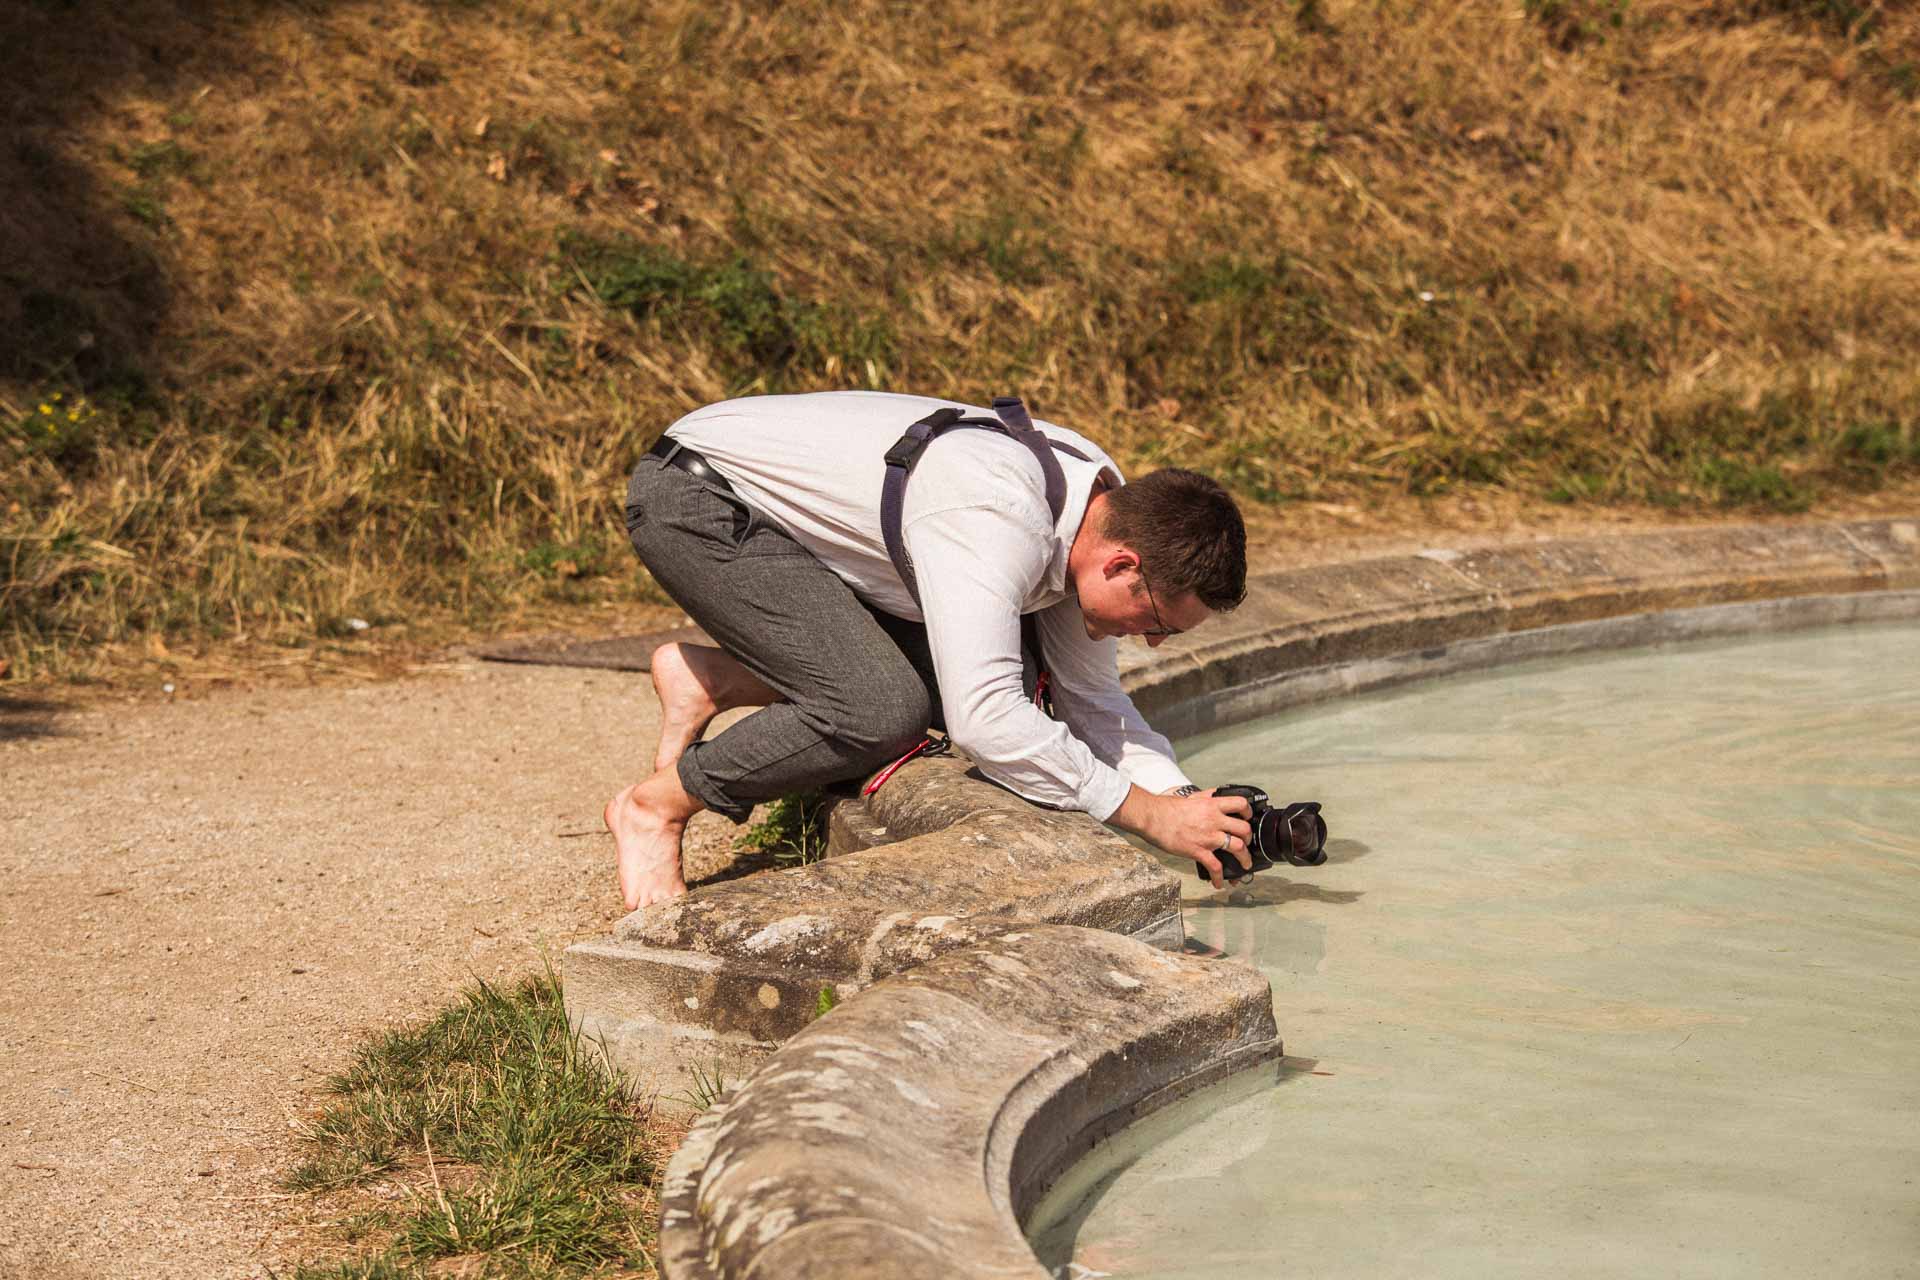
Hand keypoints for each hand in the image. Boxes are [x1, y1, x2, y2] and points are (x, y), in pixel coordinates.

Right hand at [1112, 785, 1253, 889]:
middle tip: (1247, 843)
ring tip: (1245, 864)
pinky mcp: (1198, 851)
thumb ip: (1207, 796)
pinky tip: (1218, 882)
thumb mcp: (1192, 797)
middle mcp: (1214, 821)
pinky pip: (1215, 867)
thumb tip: (1215, 794)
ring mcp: (1207, 837)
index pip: (1241, 804)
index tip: (1248, 818)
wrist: (1153, 818)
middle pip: (1243, 829)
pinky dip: (1219, 877)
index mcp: (1212, 806)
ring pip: (1237, 848)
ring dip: (1245, 858)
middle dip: (1249, 838)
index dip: (1248, 812)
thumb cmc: (1168, 808)